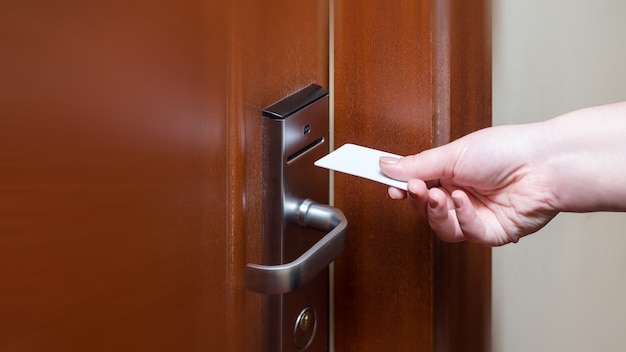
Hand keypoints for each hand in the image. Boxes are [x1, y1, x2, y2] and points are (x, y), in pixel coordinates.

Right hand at [379, 124, 558, 245]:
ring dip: (436, 212)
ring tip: (439, 195)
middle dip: (416, 200)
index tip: (382, 182)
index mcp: (451, 174)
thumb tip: (386, 165)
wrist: (544, 165)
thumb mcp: (453, 154)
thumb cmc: (507, 150)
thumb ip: (417, 165)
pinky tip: (464, 200)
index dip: (399, 185)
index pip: (417, 183)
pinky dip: (462, 216)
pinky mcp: (491, 232)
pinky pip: (465, 233)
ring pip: (442, 227)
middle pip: (425, 209)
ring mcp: (475, 216)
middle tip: (412, 188)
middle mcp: (461, 196)